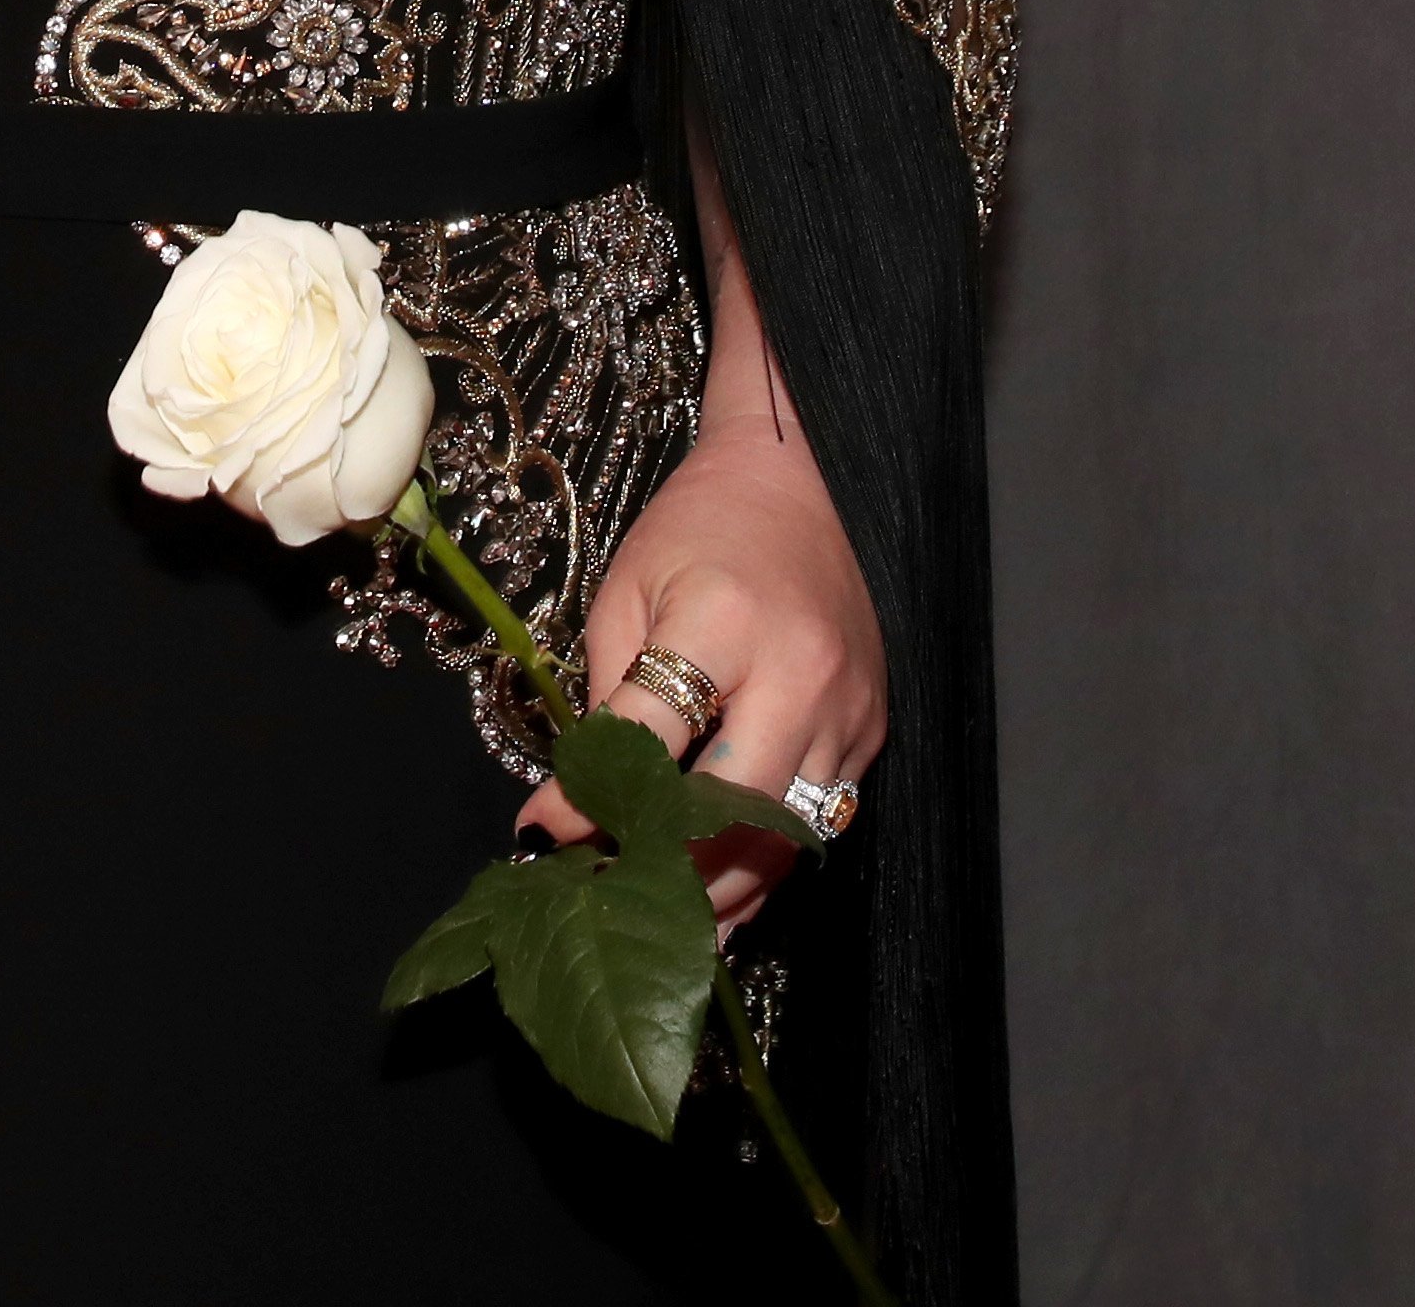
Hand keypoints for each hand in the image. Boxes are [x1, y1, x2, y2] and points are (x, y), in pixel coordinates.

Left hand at [525, 419, 884, 933]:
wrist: (799, 483)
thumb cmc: (697, 532)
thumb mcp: (627, 594)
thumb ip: (607, 702)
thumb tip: (568, 808)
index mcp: (723, 623)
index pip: (650, 740)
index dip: (590, 801)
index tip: (541, 840)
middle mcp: (800, 672)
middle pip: (736, 812)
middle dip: (671, 871)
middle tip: (612, 905)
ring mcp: (849, 707)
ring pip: (789, 836)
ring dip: (724, 890)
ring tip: (664, 932)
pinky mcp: (873, 727)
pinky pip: (824, 821)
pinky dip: (771, 865)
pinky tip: (725, 897)